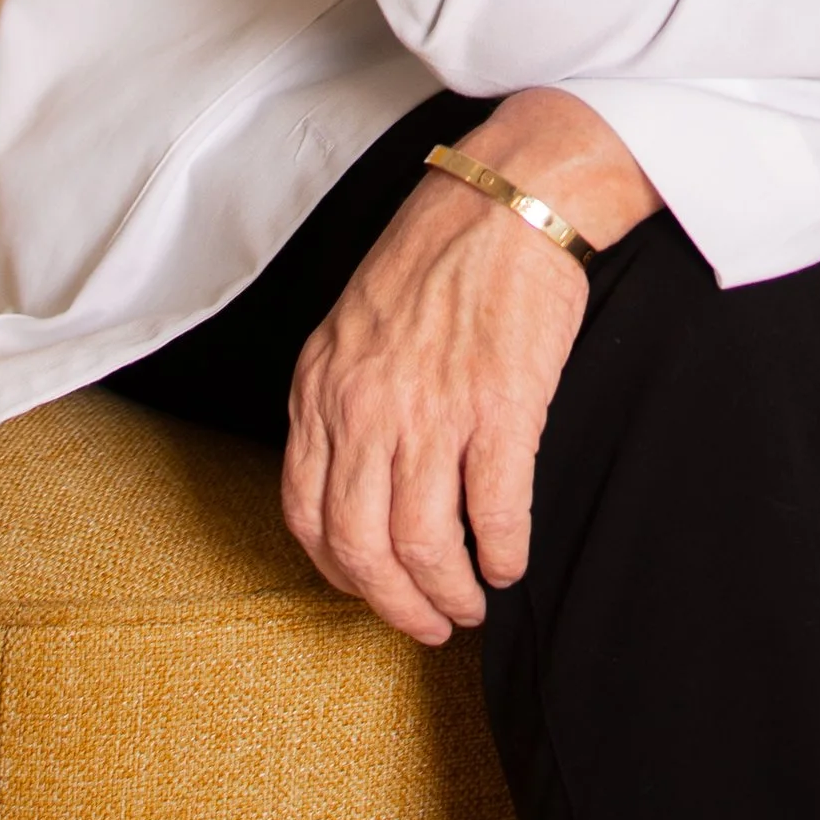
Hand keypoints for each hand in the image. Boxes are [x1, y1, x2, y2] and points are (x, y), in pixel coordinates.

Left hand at [281, 88, 656, 643]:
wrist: (510, 196)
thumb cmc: (440, 250)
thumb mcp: (355, 321)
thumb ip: (342, 397)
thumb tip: (356, 481)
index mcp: (322, 385)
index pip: (307, 514)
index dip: (341, 573)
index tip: (373, 590)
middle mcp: (364, 405)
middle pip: (361, 547)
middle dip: (397, 604)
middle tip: (429, 623)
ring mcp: (432, 409)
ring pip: (424, 545)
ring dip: (451, 593)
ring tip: (473, 602)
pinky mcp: (500, 407)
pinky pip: (495, 513)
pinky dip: (504, 554)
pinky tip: (512, 562)